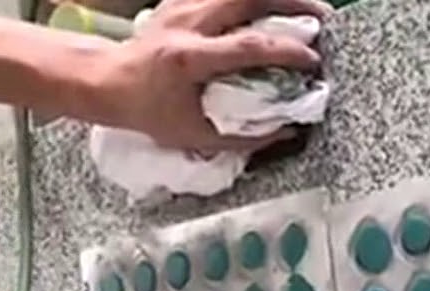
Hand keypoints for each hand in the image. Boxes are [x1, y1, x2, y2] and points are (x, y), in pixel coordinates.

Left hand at [87, 0, 330, 151]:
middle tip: (325, 17)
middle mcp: (187, 24)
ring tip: (306, 7)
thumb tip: (291, 131)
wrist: (104, 80)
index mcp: (189, 58)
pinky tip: (272, 7)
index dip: (287, 51)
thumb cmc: (149, 112)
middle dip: (293, 2)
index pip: (248, 46)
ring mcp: (183, 6)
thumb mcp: (196, 134)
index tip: (314, 60)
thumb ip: (246, 136)